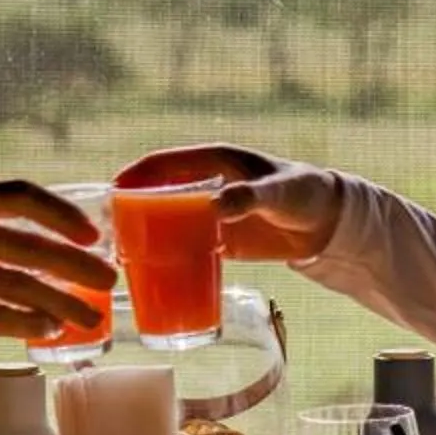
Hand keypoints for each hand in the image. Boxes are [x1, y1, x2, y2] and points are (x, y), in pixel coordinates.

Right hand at [0, 180, 114, 351]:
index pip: (21, 195)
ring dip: (64, 304)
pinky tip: (49, 330)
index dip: (63, 214)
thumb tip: (46, 244)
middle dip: (78, 265)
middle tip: (108, 280)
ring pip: (20, 287)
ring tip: (91, 319)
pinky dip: (28, 324)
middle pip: (31, 247)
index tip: (93, 234)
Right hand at [115, 143, 343, 264]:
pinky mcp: (218, 239)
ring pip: (166, 221)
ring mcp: (210, 213)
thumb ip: (251, 197)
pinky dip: (167, 256)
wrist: (328, 224)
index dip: (135, 174)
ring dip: (144, 234)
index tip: (111, 190)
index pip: (164, 162)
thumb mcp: (279, 193)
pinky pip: (185, 246)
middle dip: (130, 207)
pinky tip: (150, 274)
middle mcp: (206, 184)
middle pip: (157, 193)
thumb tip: (216, 206)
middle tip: (107, 229)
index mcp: (215, 161)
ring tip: (119, 254)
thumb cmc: (305, 194)